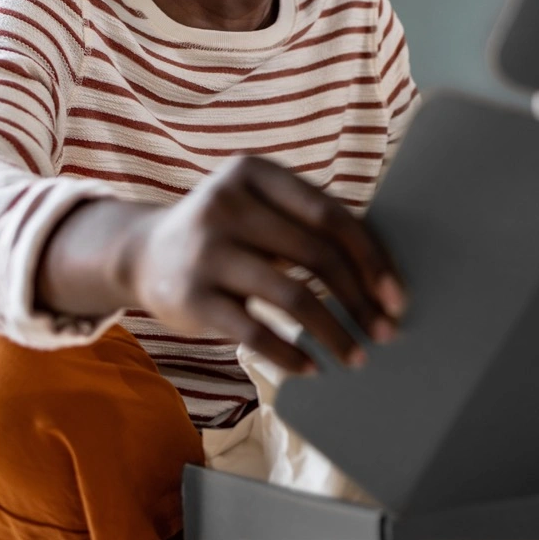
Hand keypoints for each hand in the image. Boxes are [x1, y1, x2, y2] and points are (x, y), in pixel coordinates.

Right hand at [129, 155, 406, 373]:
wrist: (142, 253)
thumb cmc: (228, 233)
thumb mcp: (259, 208)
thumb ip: (308, 223)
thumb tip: (384, 275)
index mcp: (255, 173)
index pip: (330, 216)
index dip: (370, 257)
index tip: (396, 296)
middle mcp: (227, 204)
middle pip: (317, 255)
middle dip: (360, 300)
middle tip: (385, 332)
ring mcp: (206, 250)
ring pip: (293, 297)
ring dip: (334, 333)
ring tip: (356, 356)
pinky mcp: (190, 296)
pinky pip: (256, 332)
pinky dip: (291, 355)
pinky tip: (311, 367)